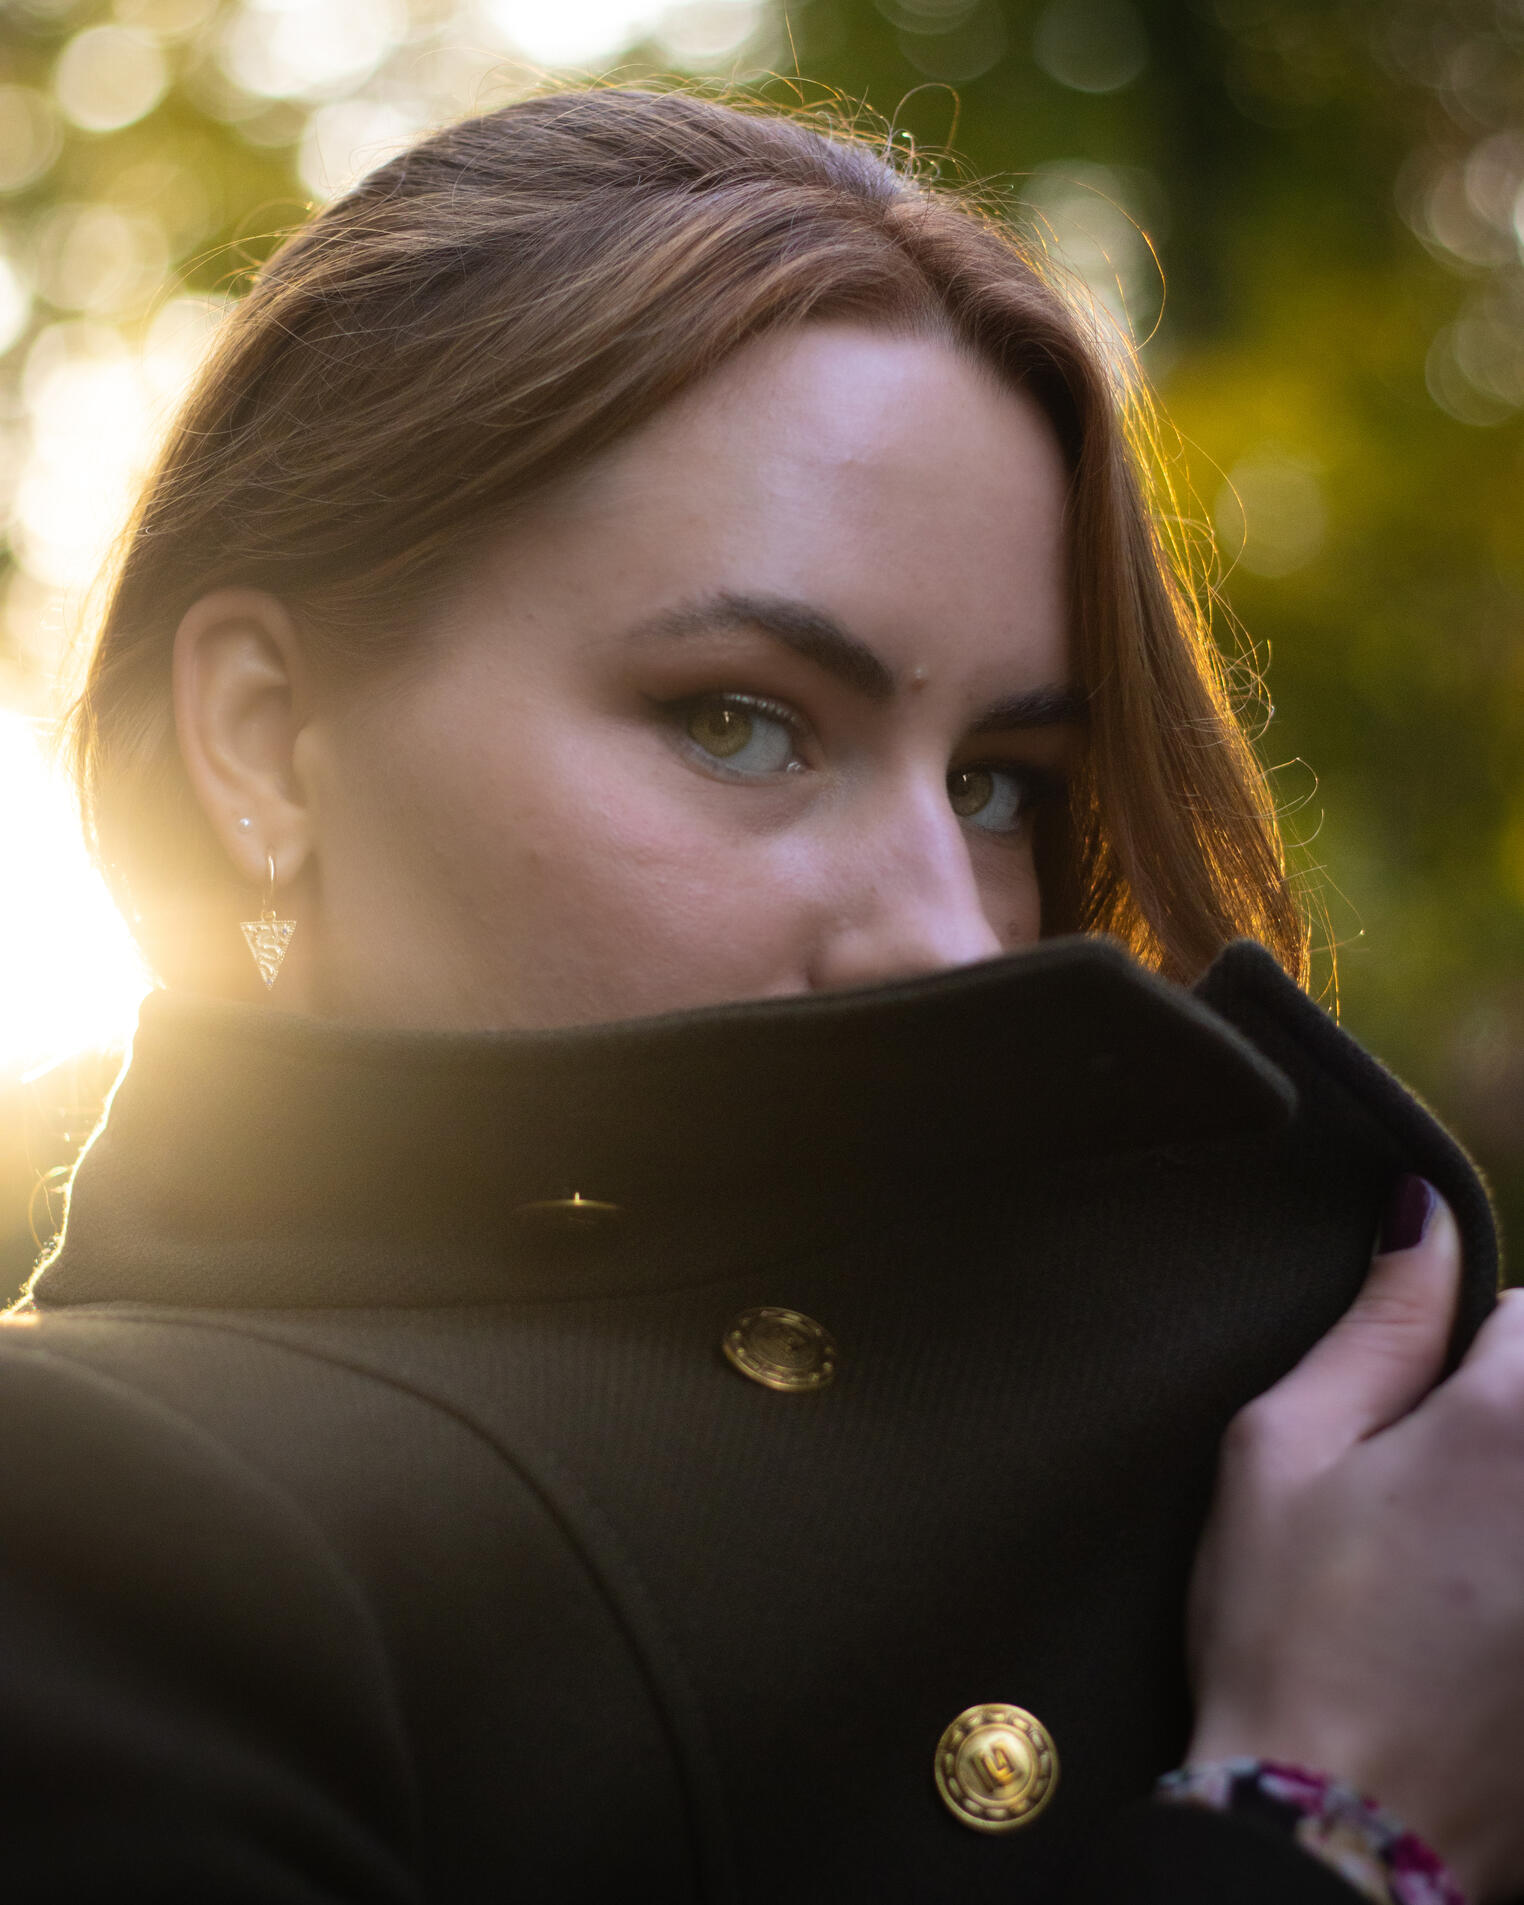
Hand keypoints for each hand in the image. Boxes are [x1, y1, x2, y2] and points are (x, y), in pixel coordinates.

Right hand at [1186, 1178, 1523, 1901]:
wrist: (1333, 1829)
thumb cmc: (1287, 1631)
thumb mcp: (1282, 1451)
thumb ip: (1374, 1326)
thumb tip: (1426, 1211)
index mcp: (1505, 1425)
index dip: (1471, 1346)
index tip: (1419, 1406)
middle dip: (1500, 1418)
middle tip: (1433, 1499)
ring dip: (1502, 1504)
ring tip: (1449, 1564)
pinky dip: (1514, 1571)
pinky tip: (1473, 1617)